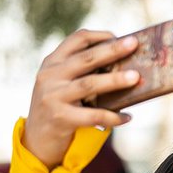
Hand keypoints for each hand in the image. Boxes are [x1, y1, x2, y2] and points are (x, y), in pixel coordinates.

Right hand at [23, 29, 139, 167]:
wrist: (36, 137)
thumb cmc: (59, 106)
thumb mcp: (62, 83)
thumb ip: (82, 72)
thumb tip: (125, 65)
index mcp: (53, 62)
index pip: (76, 40)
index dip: (99, 36)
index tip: (119, 36)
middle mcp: (50, 75)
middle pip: (86, 59)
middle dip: (111, 50)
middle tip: (133, 44)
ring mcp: (53, 96)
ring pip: (89, 84)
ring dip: (115, 80)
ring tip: (136, 78)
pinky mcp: (60, 117)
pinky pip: (93, 115)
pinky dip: (113, 117)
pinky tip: (127, 117)